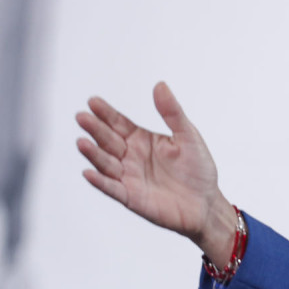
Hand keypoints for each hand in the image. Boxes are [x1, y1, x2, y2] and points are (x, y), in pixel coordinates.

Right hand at [76, 82, 236, 266]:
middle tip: (82, 117)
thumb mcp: (188, 136)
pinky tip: (89, 173)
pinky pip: (112, 188)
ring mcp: (128, 177)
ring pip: (106, 163)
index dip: (106, 113)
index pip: (118, 123)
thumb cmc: (198, 169)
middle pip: (108, 140)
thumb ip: (172, 113)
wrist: (206, 203)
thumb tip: (160, 85)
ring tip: (82, 142)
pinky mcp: (131, 197)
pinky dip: (100, 182)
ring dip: (93, 154)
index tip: (93, 101)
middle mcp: (130, 156)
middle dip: (95, 129)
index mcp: (142, 139)